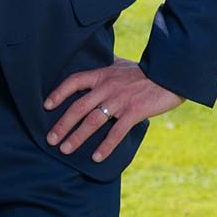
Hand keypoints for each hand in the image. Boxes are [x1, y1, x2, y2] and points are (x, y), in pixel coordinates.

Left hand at [43, 56, 183, 162]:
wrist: (169, 74)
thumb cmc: (143, 71)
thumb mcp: (120, 63)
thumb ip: (106, 65)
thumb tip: (95, 59)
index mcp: (102, 74)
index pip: (74, 81)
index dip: (59, 93)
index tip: (46, 106)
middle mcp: (107, 87)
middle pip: (78, 107)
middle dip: (62, 124)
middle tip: (50, 139)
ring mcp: (120, 100)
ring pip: (93, 121)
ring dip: (77, 137)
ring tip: (66, 149)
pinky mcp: (134, 112)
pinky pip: (116, 132)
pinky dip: (105, 146)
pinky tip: (96, 157)